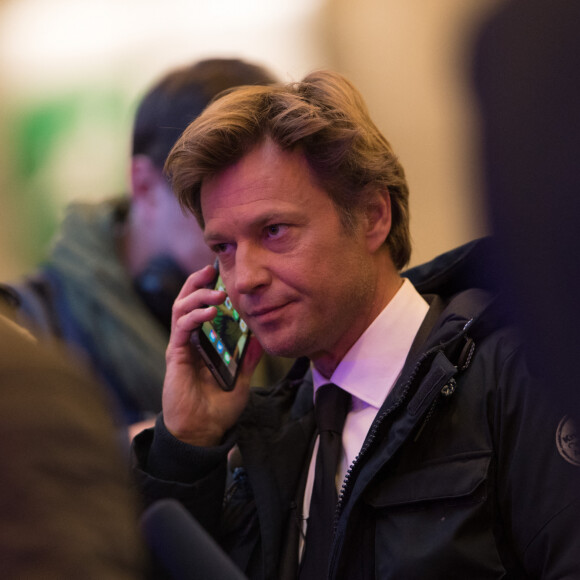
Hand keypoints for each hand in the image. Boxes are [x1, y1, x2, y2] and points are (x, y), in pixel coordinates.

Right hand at [162, 264, 262, 446]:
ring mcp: (181, 347)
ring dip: (198, 296)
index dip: (208, 289)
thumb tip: (260, 337)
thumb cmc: (218, 407)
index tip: (222, 274)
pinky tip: (210, 312)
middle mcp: (189, 341)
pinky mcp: (175, 355)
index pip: (202, 308)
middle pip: (186, 302)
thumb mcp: (241, 379)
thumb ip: (248, 358)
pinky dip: (194, 316)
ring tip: (217, 291)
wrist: (202, 431)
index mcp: (203, 343)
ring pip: (181, 309)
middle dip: (197, 283)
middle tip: (211, 269)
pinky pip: (181, 328)